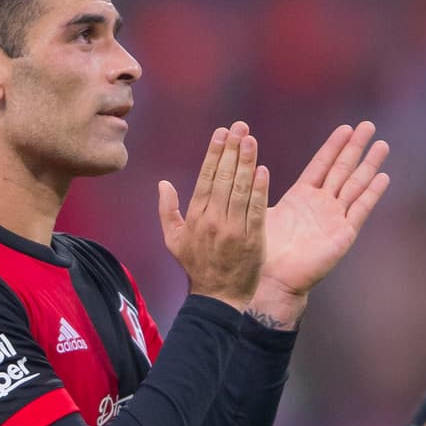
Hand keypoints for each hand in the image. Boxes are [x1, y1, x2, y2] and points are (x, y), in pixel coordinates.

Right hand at [158, 121, 268, 311]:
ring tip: (251, 140)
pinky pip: (256, 211)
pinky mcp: (252, 240)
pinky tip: (262, 171)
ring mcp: (233, 230)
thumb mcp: (173, 240)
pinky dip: (259, 190)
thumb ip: (167, 210)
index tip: (222, 133)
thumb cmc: (196, 266)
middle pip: (223, 179)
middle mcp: (213, 220)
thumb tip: (163, 183)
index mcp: (195, 217)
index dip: (214, 153)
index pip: (206, 178)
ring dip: (246, 163)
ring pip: (240, 190)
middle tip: (240, 127)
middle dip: (232, 150)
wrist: (218, 297)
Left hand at [248, 122, 389, 325]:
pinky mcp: (343, 234)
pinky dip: (372, 194)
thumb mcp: (261, 211)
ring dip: (369, 165)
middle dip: (355, 148)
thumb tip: (252, 166)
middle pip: (342, 169)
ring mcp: (335, 218)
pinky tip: (383, 178)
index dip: (333, 146)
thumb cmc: (264, 250)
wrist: (274, 279)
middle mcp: (322, 205)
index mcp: (302, 197)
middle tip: (369, 126)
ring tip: (382, 145)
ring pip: (355, 185)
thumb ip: (260, 189)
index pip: (322, 164)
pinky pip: (360, 210)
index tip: (346, 127)